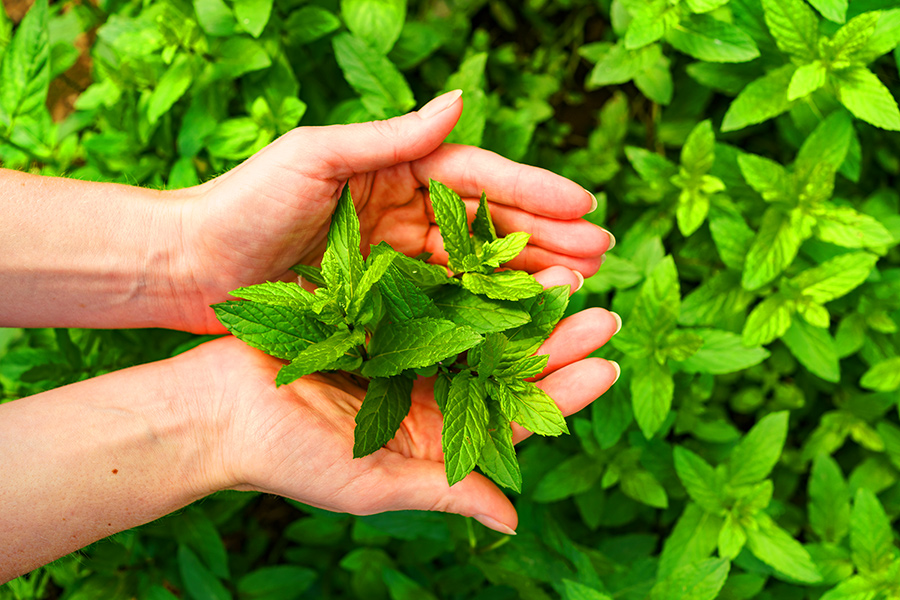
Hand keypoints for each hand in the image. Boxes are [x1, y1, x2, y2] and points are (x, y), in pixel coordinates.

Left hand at [167, 90, 612, 332]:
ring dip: (526, 276)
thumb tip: (463, 99)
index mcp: (394, 169)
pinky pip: (442, 305)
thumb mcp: (316, 157)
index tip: (586, 206)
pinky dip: (483, 311)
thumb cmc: (244, 202)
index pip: (477, 177)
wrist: (190, 266)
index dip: (534, 191)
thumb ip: (391, 138)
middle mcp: (402, 210)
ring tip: (578, 289)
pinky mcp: (379, 301)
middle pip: (488, 223)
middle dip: (547, 237)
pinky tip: (520, 323)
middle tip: (602, 255)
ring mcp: (394, 257)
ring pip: (474, 267)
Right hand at [187, 269, 619, 532]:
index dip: (563, 395)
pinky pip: (434, 297)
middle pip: (507, 370)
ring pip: (479, 329)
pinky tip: (498, 259)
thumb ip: (444, 494)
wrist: (216, 407)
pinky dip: (467, 280)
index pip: (514, 421)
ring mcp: (405, 355)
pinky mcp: (379, 319)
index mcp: (435, 441)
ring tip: (564, 279)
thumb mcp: (371, 483)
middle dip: (555, 343)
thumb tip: (512, 522)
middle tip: (601, 312)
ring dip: (520, 307)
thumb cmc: (287, 456)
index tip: (607, 367)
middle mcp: (428, 397)